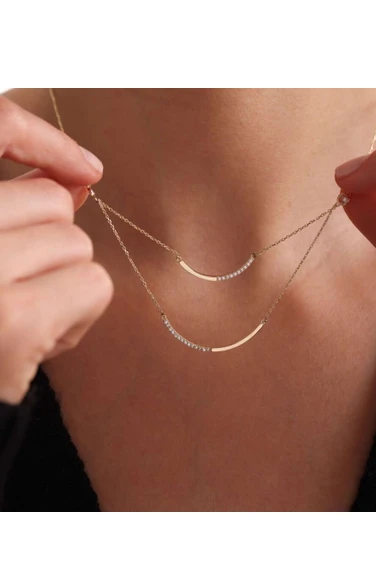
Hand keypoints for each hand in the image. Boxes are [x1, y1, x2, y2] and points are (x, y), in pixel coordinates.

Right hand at [0, 96, 113, 403]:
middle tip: (22, 289)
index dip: (40, 139)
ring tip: (28, 316)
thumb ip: (15, 208)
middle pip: (52, 202)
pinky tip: (45, 339)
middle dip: (52, 244)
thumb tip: (79, 177)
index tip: (82, 169)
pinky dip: (81, 312)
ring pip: (75, 243)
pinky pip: (92, 283)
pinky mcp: (12, 322)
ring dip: (65, 281)